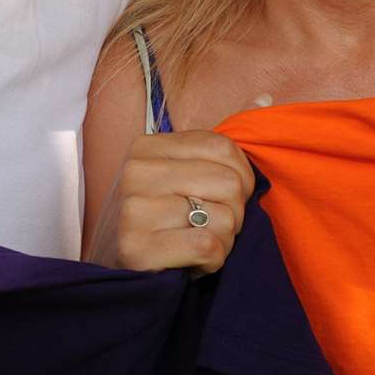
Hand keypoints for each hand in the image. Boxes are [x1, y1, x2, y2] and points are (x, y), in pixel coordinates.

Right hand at [84, 130, 254, 273]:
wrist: (108, 277)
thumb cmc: (153, 224)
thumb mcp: (173, 176)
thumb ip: (213, 147)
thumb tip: (266, 98)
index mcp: (145, 147)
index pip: (223, 147)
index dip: (241, 177)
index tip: (226, 199)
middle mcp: (135, 172)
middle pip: (229, 183)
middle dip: (234, 214)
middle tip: (211, 228)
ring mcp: (132, 210)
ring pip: (223, 218)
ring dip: (223, 242)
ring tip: (196, 246)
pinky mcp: (136, 248)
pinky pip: (208, 246)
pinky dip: (212, 262)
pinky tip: (192, 264)